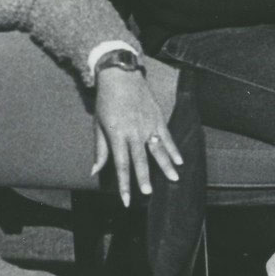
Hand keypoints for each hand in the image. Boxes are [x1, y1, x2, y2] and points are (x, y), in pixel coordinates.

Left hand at [92, 69, 182, 205]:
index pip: (121, 164)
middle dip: (144, 178)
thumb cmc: (106, 101)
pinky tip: (179, 161)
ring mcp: (148, 124)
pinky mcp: (158, 117)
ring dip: (166, 165)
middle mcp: (134, 131)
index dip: (124, 184)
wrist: (119, 75)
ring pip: (158, 149)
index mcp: (117, 134)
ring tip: (174, 179)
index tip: (127, 200)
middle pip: (140, 159)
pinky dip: (174, 149)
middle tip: (149, 194)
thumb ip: (100, 150)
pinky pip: (167, 136)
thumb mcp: (98, 125)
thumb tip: (94, 171)